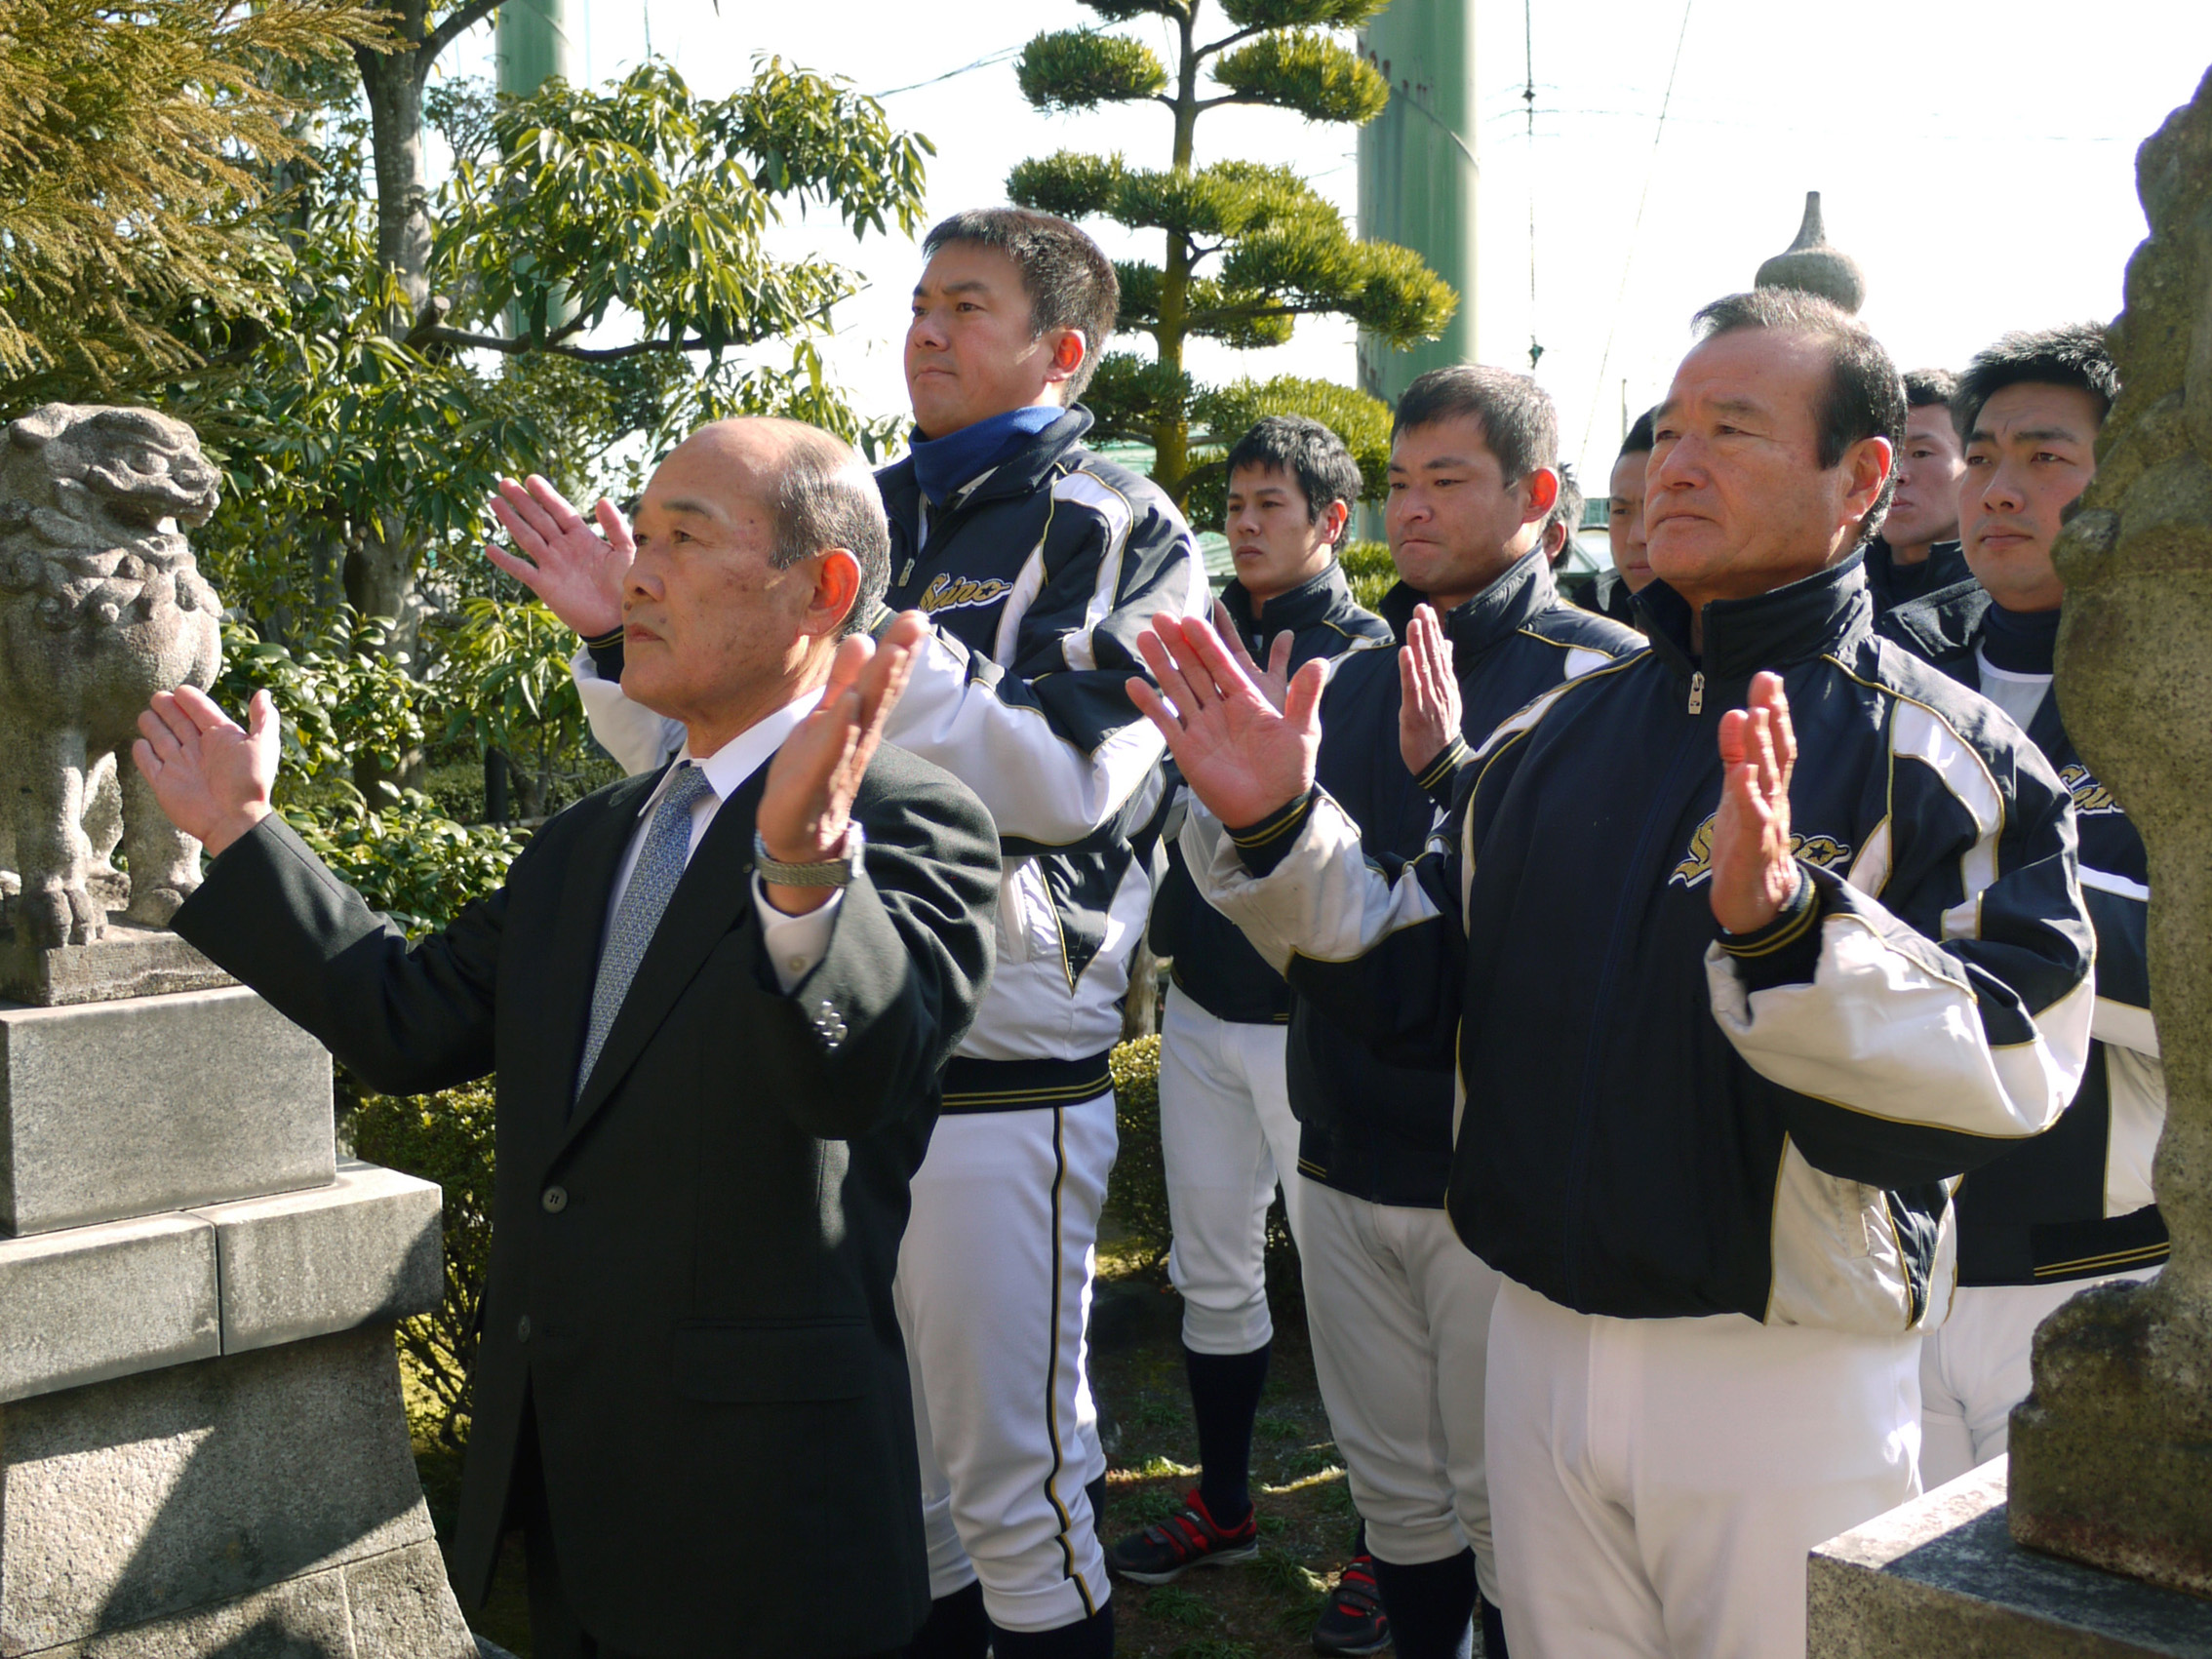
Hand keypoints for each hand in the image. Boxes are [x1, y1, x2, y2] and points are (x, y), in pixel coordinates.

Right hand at [132, 685, 279, 856]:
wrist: (234, 819)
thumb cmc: (250, 781)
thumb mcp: (263, 744)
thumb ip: (264, 718)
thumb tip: (263, 693)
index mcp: (221, 738)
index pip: (201, 712)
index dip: (191, 700)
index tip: (181, 690)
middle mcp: (199, 750)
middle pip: (179, 723)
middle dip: (168, 709)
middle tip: (158, 696)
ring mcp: (180, 766)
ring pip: (162, 739)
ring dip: (153, 726)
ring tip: (146, 714)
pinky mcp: (164, 784)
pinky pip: (149, 764)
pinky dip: (142, 752)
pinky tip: (139, 742)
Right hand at [485, 474, 631, 637]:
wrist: (619, 619)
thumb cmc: (626, 586)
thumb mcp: (626, 552)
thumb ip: (615, 526)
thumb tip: (602, 500)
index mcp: (582, 538)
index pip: (560, 511)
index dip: (546, 495)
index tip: (531, 479)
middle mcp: (563, 548)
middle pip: (539, 519)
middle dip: (522, 501)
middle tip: (505, 483)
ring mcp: (552, 565)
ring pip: (527, 538)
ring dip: (510, 521)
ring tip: (495, 503)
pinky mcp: (545, 585)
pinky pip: (522, 570)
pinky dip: (506, 561)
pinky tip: (490, 549)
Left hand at [756, 611, 928, 914]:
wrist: (798, 836)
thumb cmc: (813, 773)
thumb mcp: (827, 719)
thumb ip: (843, 681)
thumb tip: (862, 639)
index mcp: (859, 723)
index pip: (884, 683)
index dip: (900, 651)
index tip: (919, 618)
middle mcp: (856, 739)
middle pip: (881, 695)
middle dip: (898, 658)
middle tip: (917, 624)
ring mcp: (838, 760)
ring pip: (862, 719)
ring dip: (878, 686)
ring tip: (890, 653)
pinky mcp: (815, 782)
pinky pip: (830, 753)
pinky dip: (840, 729)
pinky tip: (848, 705)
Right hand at [1127, 614, 1323, 829]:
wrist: (1271, 809)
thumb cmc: (1290, 771)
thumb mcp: (1303, 730)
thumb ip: (1304, 696)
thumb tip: (1320, 661)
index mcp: (1247, 699)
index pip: (1223, 663)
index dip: (1207, 641)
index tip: (1191, 618)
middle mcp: (1221, 708)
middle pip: (1196, 669)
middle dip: (1178, 643)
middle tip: (1160, 616)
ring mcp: (1201, 727)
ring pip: (1178, 688)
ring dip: (1161, 664)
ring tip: (1144, 638)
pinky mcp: (1187, 749)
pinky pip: (1165, 722)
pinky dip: (1150, 704)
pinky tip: (1133, 684)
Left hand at [1398, 604, 1460, 774]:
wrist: (1443, 762)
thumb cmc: (1441, 728)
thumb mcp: (1447, 695)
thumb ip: (1445, 669)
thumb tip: (1447, 643)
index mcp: (1446, 684)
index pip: (1440, 652)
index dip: (1433, 630)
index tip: (1426, 610)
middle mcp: (1440, 689)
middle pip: (1433, 655)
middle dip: (1427, 630)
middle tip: (1420, 608)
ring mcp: (1430, 700)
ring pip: (1424, 667)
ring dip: (1418, 644)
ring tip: (1413, 623)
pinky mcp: (1417, 712)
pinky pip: (1412, 687)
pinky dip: (1409, 669)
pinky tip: (1404, 653)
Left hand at [1711, 671, 1800, 933]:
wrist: (1757, 905)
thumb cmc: (1747, 847)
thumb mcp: (1738, 797)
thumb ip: (1736, 758)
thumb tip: (1735, 716)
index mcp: (1770, 790)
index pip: (1778, 745)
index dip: (1775, 711)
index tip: (1769, 678)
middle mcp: (1774, 802)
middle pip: (1778, 754)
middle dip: (1772, 716)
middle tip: (1767, 680)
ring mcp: (1766, 824)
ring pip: (1766, 781)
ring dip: (1760, 747)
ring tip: (1755, 714)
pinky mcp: (1752, 848)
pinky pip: (1751, 818)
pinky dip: (1746, 794)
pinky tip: (1740, 772)